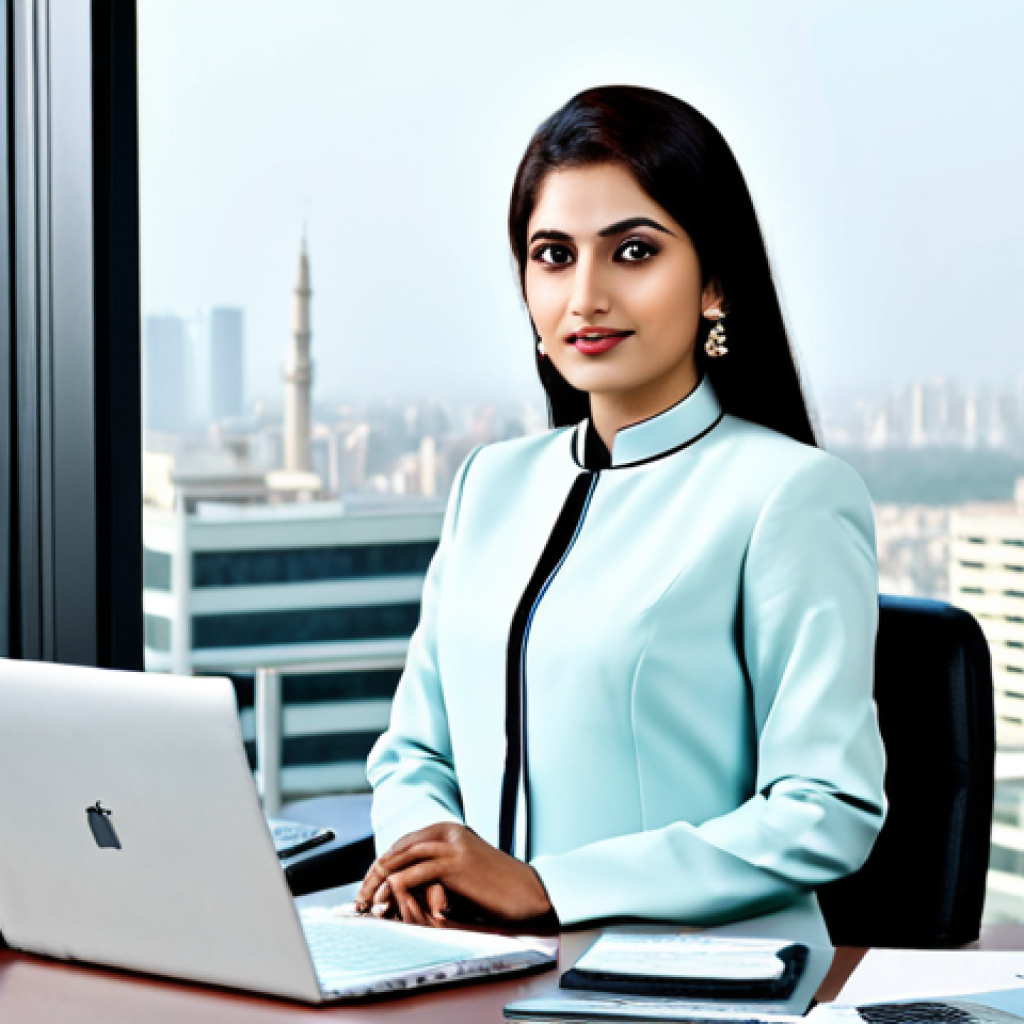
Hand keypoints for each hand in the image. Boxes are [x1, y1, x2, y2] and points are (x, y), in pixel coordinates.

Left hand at [355, 824, 554, 926]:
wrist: (526, 892)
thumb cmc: (494, 888)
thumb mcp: (462, 870)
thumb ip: (436, 868)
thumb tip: (401, 883)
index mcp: (448, 829)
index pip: (403, 843)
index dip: (383, 864)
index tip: (369, 886)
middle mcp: (447, 831)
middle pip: (397, 849)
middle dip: (374, 874)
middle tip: (361, 898)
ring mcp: (450, 845)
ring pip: (400, 860)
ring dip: (379, 883)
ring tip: (369, 905)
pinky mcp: (453, 864)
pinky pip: (412, 874)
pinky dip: (395, 890)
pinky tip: (388, 905)